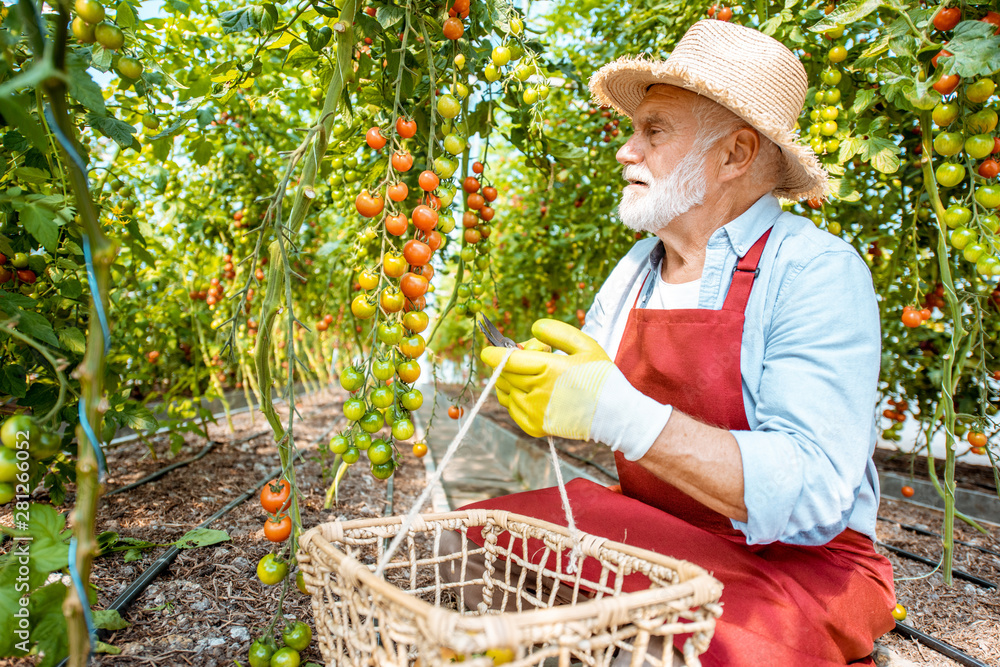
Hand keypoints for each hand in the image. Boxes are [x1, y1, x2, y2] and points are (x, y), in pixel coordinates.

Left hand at [481, 319, 672, 459]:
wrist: (614, 415)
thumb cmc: (601, 376)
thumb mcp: (585, 345)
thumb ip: (558, 332)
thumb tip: (533, 329)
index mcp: (549, 369)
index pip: (508, 360)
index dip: (493, 353)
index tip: (488, 349)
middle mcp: (538, 392)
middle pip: (503, 374)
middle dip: (507, 363)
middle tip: (529, 357)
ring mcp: (534, 412)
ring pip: (504, 391)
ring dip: (510, 380)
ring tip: (533, 375)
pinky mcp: (534, 427)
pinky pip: (511, 408)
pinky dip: (515, 398)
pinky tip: (533, 391)